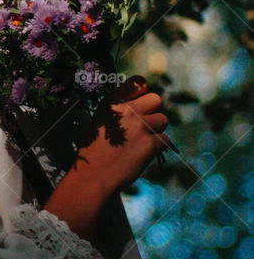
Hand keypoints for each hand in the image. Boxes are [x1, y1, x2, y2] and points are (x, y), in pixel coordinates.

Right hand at [71, 75, 170, 199]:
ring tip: (141, 141)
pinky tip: (144, 153)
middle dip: (153, 111)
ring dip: (156, 129)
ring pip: (163, 120)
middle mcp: (128, 110)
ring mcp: (141, 126)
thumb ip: (119, 109)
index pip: (139, 82)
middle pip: (156, 99)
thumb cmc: (93, 150)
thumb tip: (139, 104)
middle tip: (144, 124)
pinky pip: (165, 139)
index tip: (139, 103)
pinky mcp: (150, 144)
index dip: (143, 92)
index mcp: (113, 101)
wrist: (92, 176)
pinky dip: (158, 146)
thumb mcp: (100, 120)